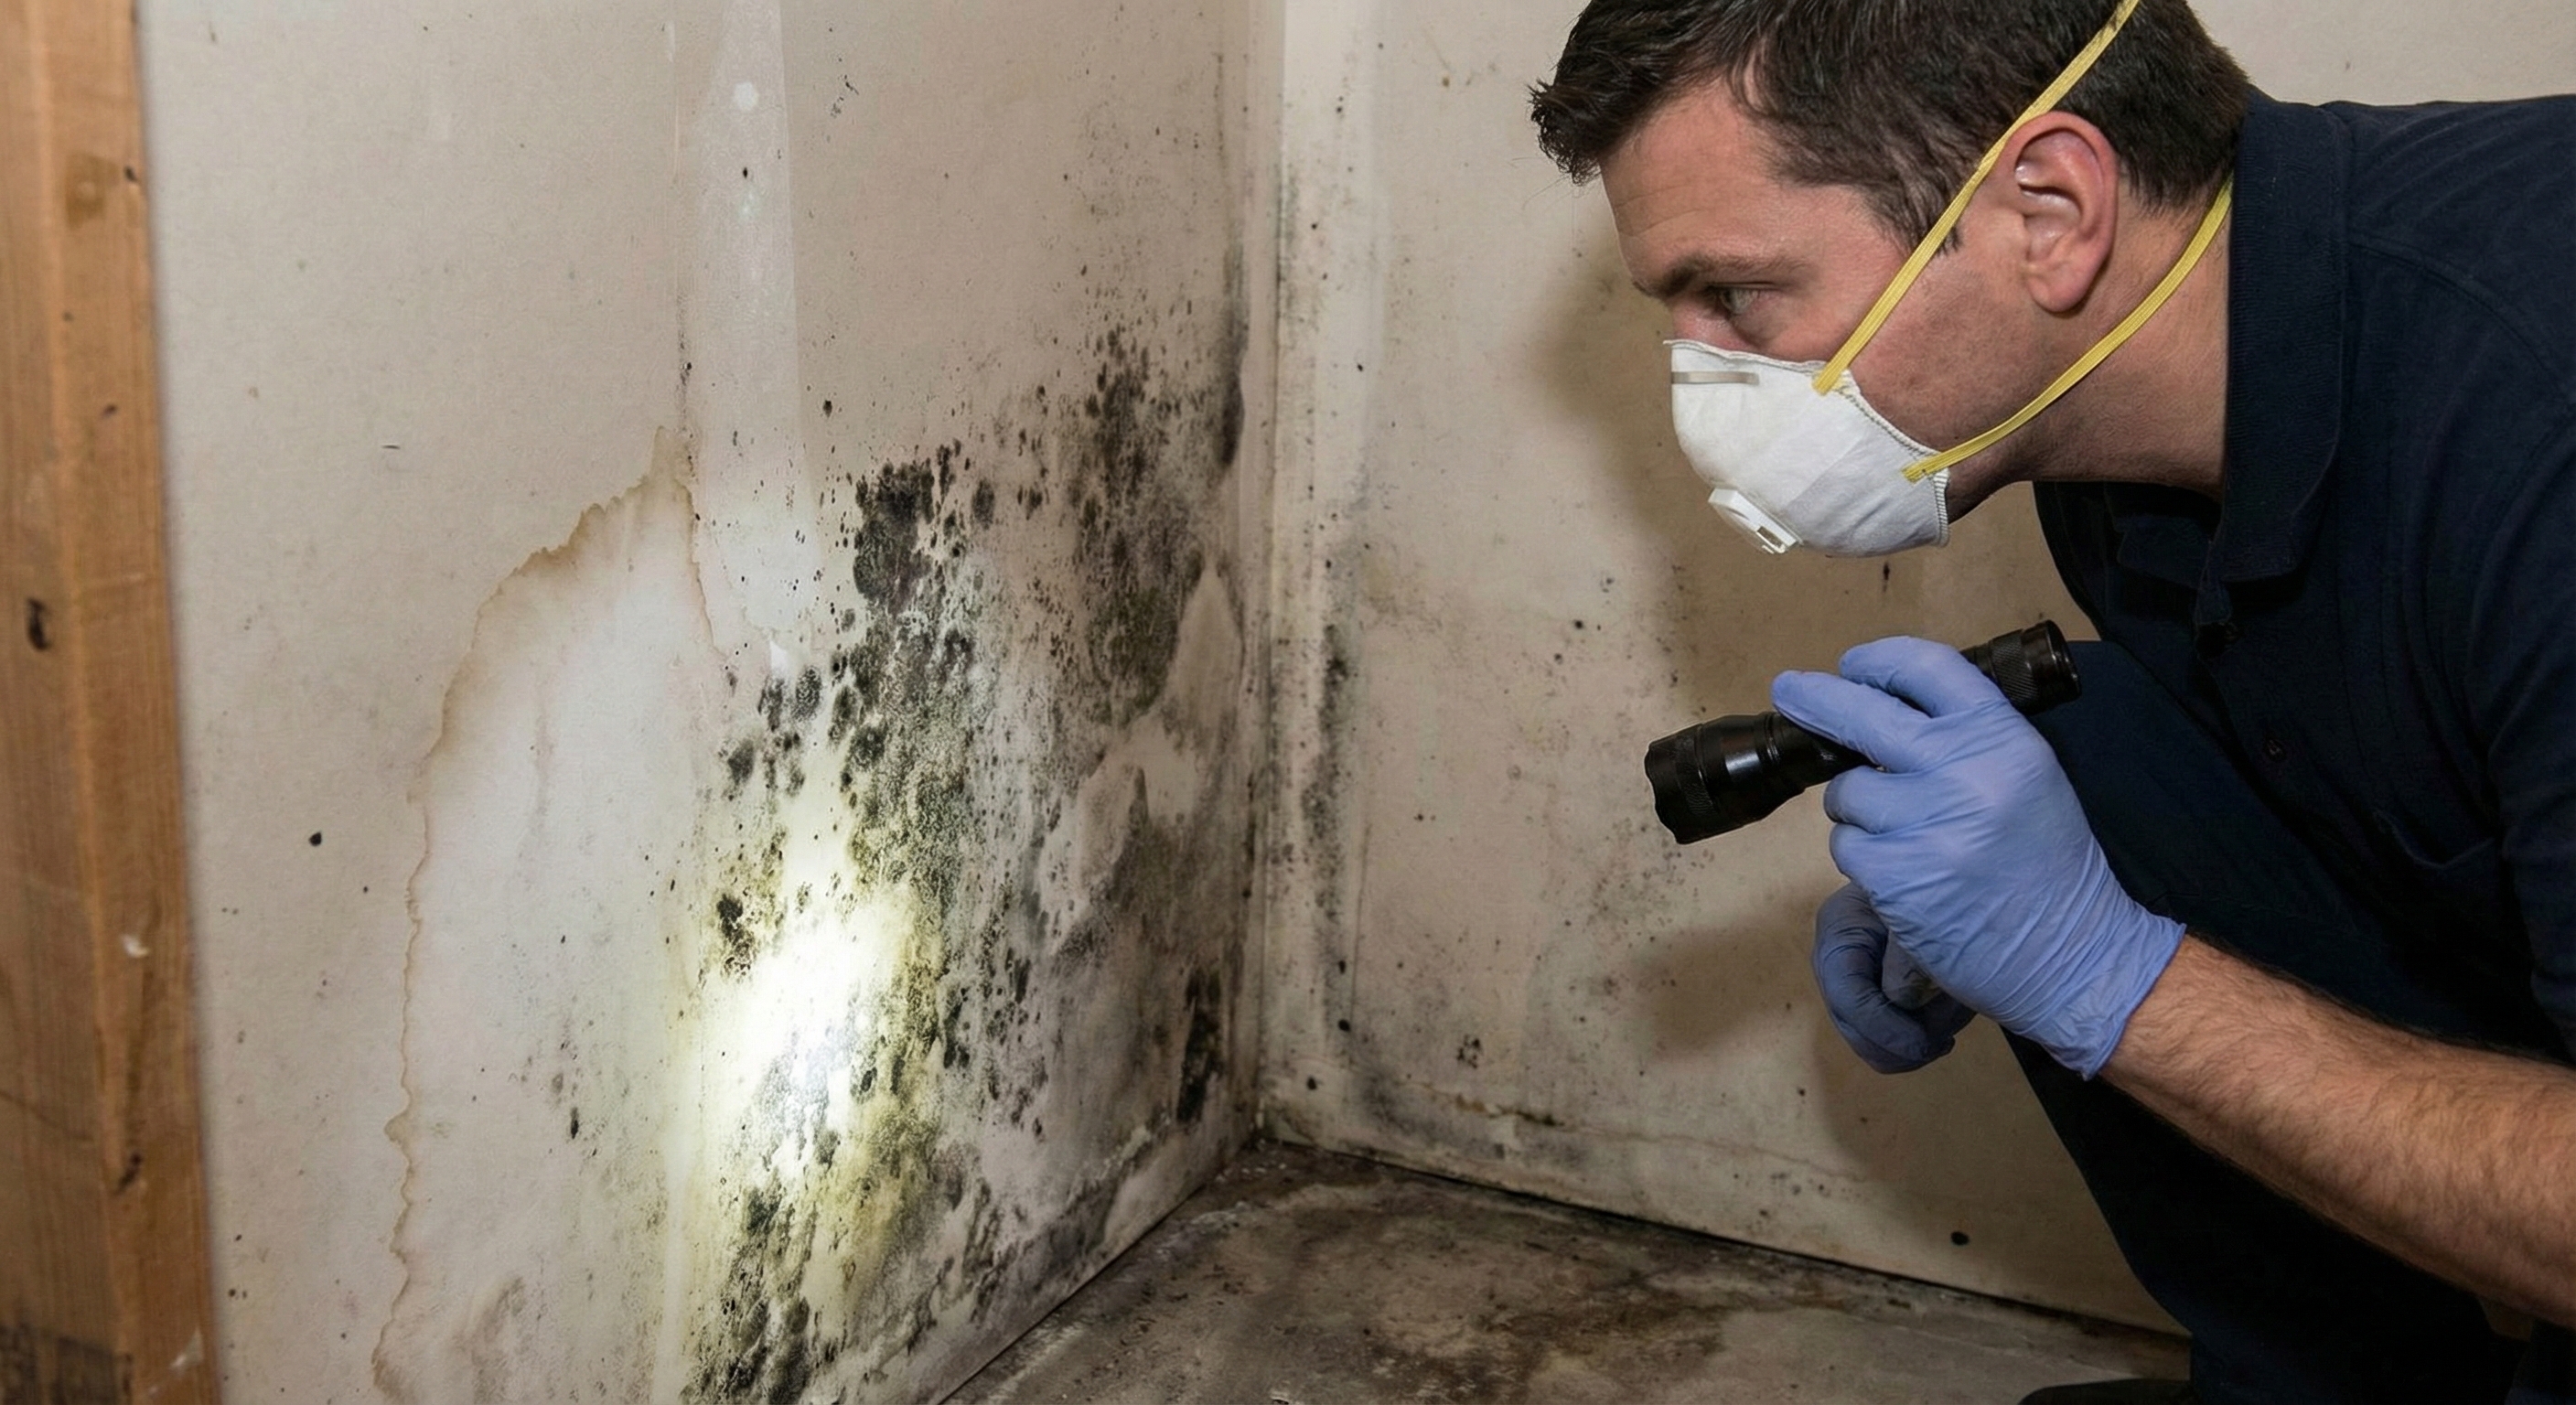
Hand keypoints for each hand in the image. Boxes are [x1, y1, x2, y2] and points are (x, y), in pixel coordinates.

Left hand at [1773, 636, 2184, 1076]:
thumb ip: (1966, 739)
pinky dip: (1863, 857)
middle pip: (1862, 713)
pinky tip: (1904, 873)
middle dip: (1815, 698)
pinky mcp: (1892, 875)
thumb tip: (1886, 710)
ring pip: (1847, 792)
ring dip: (1857, 810)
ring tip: (1904, 835)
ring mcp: (1922, 824)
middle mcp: (1961, 770)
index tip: (1852, 664)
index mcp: (2001, 737)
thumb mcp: (2027, 776)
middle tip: (1789, 691)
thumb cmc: (2048, 864)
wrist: (2070, 953)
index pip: (1927, 667)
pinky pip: (1846, 846)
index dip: (1879, 660)